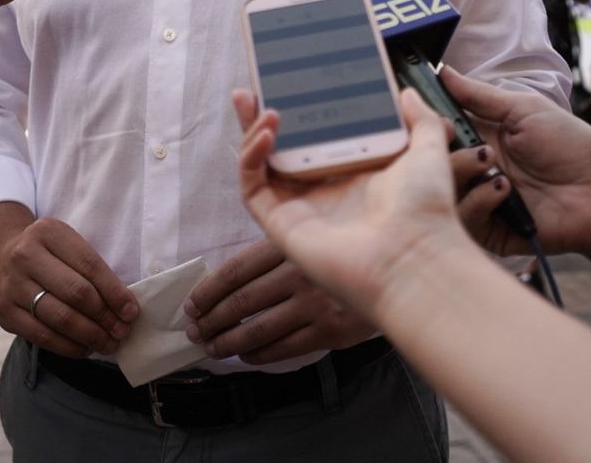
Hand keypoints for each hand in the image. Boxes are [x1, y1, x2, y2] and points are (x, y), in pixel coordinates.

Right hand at [0, 203, 137, 358]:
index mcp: (49, 233)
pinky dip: (69, 347)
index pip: (90, 265)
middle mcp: (26, 256)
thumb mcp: (66, 245)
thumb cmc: (47, 254)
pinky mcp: (4, 314)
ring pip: (60, 318)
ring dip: (91, 336)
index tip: (132, 311)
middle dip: (105, 316)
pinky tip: (85, 348)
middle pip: (76, 293)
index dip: (115, 292)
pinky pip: (43, 336)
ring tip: (109, 344)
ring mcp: (12, 286)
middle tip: (122, 331)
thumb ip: (92, 269)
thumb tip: (124, 308)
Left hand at [184, 237, 376, 364]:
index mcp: (288, 244)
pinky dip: (259, 354)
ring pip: (257, 328)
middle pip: (241, 301)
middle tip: (195, 331)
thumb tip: (227, 276)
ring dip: (229, 341)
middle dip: (212, 319)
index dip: (208, 290)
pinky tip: (247, 356)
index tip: (192, 304)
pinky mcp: (329, 330)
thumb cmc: (345, 249)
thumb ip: (275, 249)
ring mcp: (314, 303)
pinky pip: (283, 347)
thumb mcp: (309, 234)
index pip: (235, 270)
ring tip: (214, 348)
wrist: (398, 270)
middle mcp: (298, 272)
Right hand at [236, 86, 470, 319]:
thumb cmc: (426, 210)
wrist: (415, 258)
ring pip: (261, 165)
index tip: (291, 81)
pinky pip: (254, 188)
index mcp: (354, 172)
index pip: (316, 135)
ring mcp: (300, 207)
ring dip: (252, 132)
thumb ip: (420, 120)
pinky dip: (250, 159)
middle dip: (261, 117)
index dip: (300, 110)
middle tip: (252, 87)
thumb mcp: (427, 150)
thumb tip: (405, 91)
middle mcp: (323, 189)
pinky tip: (265, 133)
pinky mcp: (282, 223)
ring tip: (255, 103)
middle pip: (281, 147)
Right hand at [441, 69, 590, 260]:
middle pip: (431, 162)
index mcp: (480, 138)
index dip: (427, 123)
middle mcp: (475, 169)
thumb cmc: (572, 147)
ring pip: (441, 190)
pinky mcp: (487, 230)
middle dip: (438, 148)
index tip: (420, 114)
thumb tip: (443, 71)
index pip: (438, 130)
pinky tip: (505, 191)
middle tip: (455, 139)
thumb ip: (480, 95)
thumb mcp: (524, 110)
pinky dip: (478, 201)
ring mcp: (479, 200)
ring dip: (461, 172)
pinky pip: (462, 218)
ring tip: (489, 164)